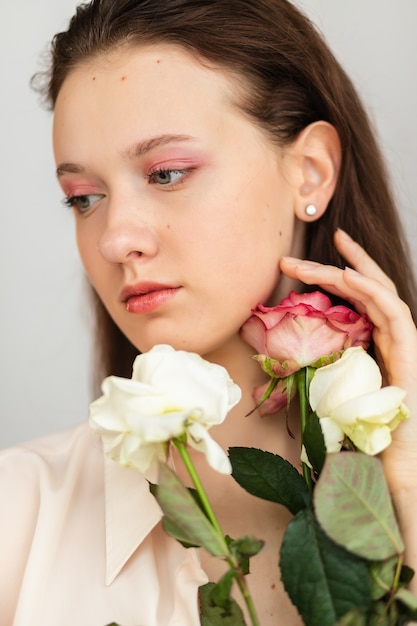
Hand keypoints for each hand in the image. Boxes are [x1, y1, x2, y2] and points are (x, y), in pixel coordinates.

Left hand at [280, 228, 416, 495]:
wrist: (395, 467)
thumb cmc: (364, 436)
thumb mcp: (331, 394)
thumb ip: (318, 373)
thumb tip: (275, 368)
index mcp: (374, 343)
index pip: (356, 300)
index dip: (333, 275)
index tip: (303, 261)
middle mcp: (390, 338)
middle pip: (365, 289)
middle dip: (334, 265)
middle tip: (296, 255)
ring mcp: (403, 343)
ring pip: (379, 292)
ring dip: (347, 269)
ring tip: (320, 254)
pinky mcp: (409, 353)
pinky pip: (393, 313)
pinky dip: (371, 291)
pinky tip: (347, 277)